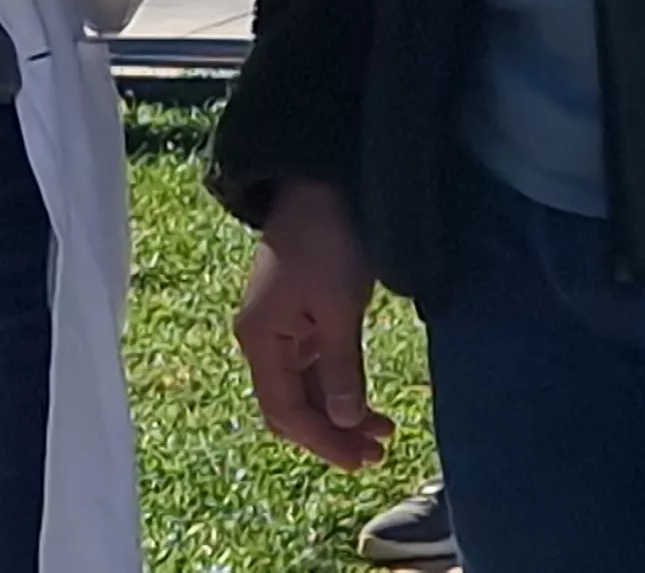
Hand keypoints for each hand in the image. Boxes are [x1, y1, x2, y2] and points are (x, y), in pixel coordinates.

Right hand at [236, 180, 395, 470]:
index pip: (286, 412)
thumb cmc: (326, 240)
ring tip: (383, 432)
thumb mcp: (338, 307)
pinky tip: (365, 399)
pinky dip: (339, 386)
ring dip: (339, 413)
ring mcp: (280, 328)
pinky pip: (315, 366)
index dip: (322, 442)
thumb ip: (339, 367)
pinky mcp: (300, 315)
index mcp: (261, 339)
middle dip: (330, 434)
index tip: (362, 461)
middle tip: (376, 454)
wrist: (321, 182)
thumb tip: (342, 420)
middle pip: (291, 407)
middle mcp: (263, 339)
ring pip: (306, 389)